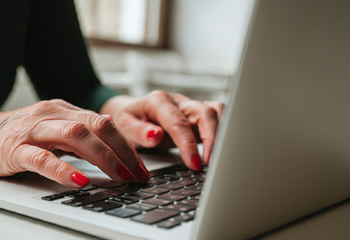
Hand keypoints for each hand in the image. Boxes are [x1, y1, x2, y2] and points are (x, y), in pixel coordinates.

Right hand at [0, 100, 149, 188]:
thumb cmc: (14, 139)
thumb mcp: (51, 135)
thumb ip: (77, 142)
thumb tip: (114, 159)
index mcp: (64, 110)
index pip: (105, 124)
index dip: (129, 146)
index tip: (144, 169)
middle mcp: (51, 114)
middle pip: (97, 126)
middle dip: (124, 151)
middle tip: (139, 176)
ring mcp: (33, 129)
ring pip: (76, 136)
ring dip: (103, 157)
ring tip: (120, 177)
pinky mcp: (14, 148)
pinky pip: (42, 158)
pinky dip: (63, 169)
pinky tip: (80, 181)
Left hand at [100, 91, 223, 169]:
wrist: (130, 111)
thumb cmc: (127, 120)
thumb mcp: (124, 126)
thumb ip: (138, 131)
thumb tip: (156, 135)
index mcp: (158, 101)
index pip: (178, 122)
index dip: (188, 144)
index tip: (195, 163)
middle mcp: (178, 102)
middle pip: (204, 113)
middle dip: (212, 139)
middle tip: (211, 163)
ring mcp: (190, 107)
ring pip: (216, 112)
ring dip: (222, 133)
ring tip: (222, 157)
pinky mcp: (198, 115)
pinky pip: (218, 117)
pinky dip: (225, 130)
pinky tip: (224, 149)